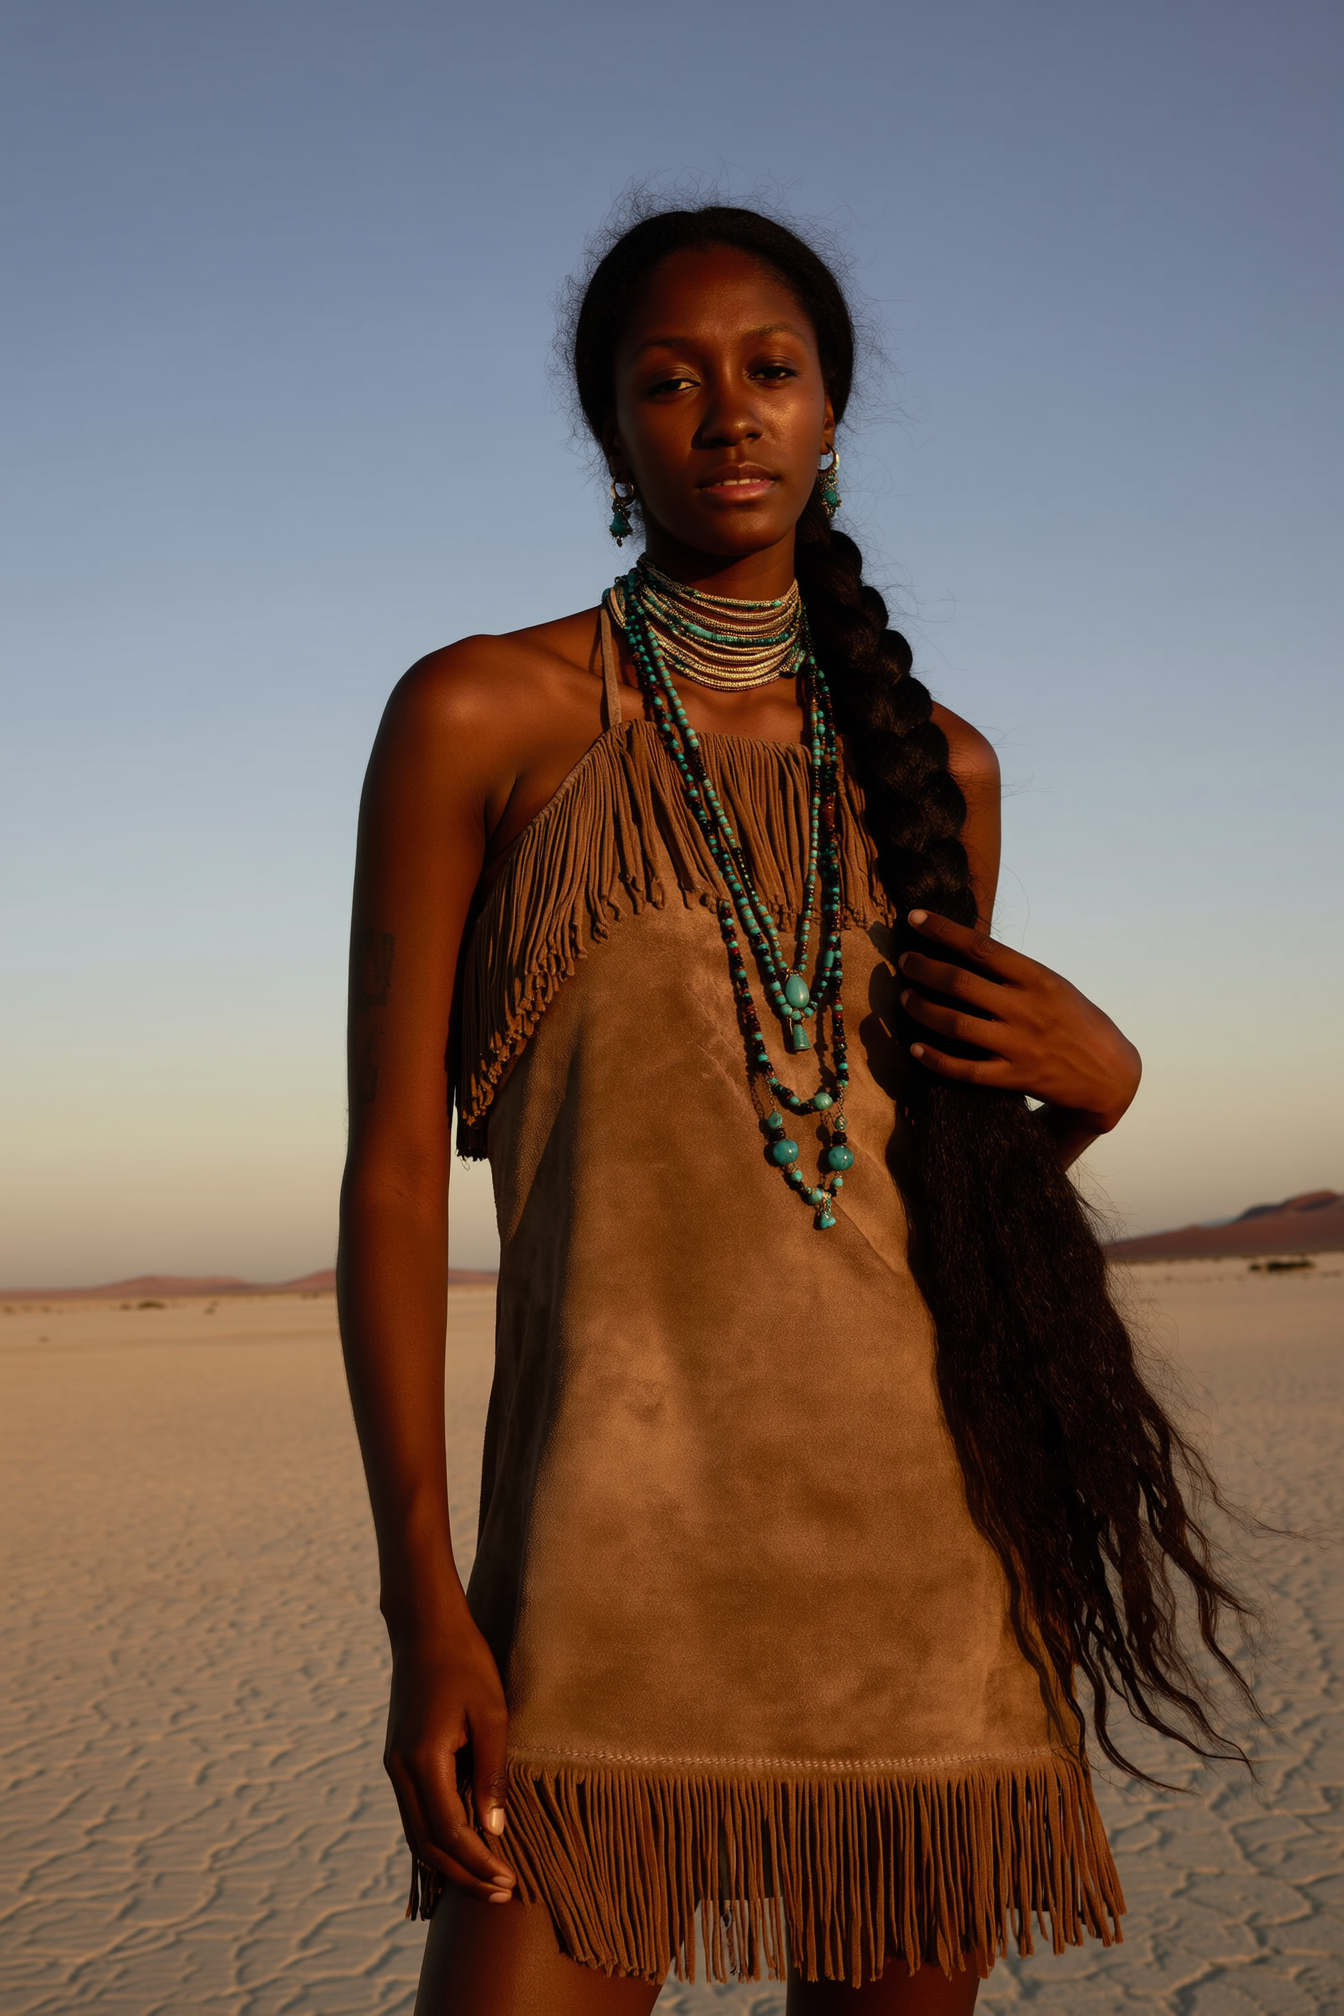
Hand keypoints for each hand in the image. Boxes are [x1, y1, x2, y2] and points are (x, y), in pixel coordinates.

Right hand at [383, 1614, 516, 1903]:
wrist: (424, 1628)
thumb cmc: (465, 1663)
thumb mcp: (491, 1714)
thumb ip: (492, 1773)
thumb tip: (494, 1832)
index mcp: (422, 1759)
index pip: (449, 1832)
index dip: (478, 1863)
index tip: (508, 1882)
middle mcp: (399, 1770)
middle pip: (426, 1844)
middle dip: (463, 1875)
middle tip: (501, 1894)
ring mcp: (394, 1765)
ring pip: (415, 1834)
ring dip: (448, 1862)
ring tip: (485, 1881)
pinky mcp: (398, 1759)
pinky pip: (414, 1813)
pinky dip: (434, 1840)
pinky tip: (460, 1850)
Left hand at [897, 909, 1140, 1134]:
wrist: (1110, 1074)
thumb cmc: (1075, 1021)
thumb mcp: (1053, 985)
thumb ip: (1013, 972)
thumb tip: (964, 948)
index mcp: (1038, 979)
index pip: (982, 947)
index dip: (943, 931)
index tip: (915, 917)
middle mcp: (1027, 1009)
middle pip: (960, 984)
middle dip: (924, 969)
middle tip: (905, 961)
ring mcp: (1019, 1046)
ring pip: (955, 1025)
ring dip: (922, 1009)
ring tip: (904, 998)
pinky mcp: (1014, 1078)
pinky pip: (964, 1070)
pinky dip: (935, 1059)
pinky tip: (915, 1047)